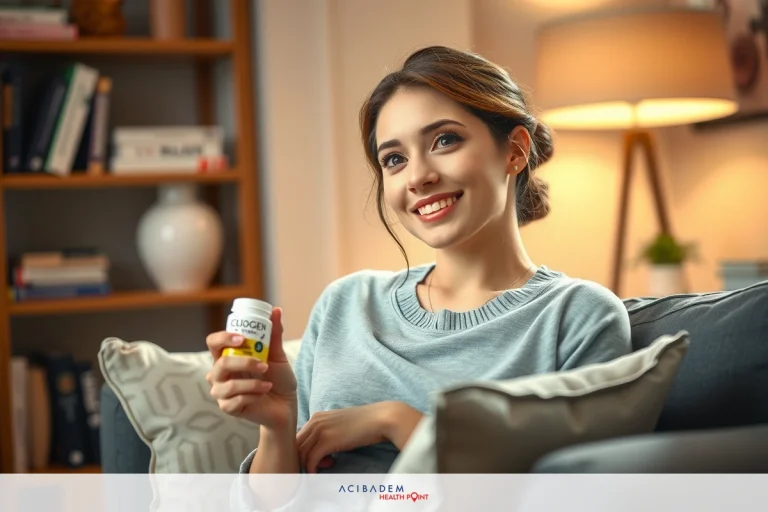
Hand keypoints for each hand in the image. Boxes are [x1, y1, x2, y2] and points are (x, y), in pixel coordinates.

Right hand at [206, 307, 297, 430]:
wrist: (287, 405)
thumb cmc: (278, 378)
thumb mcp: (277, 355)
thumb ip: (274, 334)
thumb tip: (276, 310)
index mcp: (228, 355)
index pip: (213, 342)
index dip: (223, 337)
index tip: (242, 338)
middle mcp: (220, 373)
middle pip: (220, 364)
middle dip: (244, 363)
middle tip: (264, 365)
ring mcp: (222, 391)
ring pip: (227, 385)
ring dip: (252, 383)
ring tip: (268, 383)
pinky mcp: (228, 408)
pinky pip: (234, 401)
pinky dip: (253, 396)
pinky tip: (262, 394)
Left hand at [296, 401, 422, 472]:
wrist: (381, 419)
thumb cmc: (365, 424)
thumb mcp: (341, 426)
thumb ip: (328, 434)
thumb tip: (321, 452)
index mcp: (317, 417)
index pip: (298, 438)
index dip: (305, 451)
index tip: (319, 459)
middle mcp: (314, 421)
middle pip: (296, 445)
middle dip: (303, 459)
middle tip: (321, 465)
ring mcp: (319, 430)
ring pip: (301, 454)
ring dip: (309, 465)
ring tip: (326, 467)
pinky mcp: (326, 441)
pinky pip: (310, 460)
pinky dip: (313, 469)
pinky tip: (321, 472)